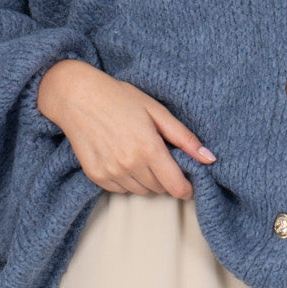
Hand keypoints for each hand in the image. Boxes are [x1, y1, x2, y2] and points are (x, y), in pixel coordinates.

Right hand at [36, 59, 216, 198]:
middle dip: (166, 178)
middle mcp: (129, 165)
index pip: (176, 187)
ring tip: (140, 154)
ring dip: (147, 180)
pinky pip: (121, 189)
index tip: (189, 182)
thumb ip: (184, 138)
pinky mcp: (96, 176)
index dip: (187, 188)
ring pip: (141, 191)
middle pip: (160, 189)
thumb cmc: (119, 97)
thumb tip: (209, 158)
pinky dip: (128, 179)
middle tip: (161, 156)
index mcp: (148, 148)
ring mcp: (111, 172)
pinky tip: (123, 157)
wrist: (77, 96)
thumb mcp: (156, 111)